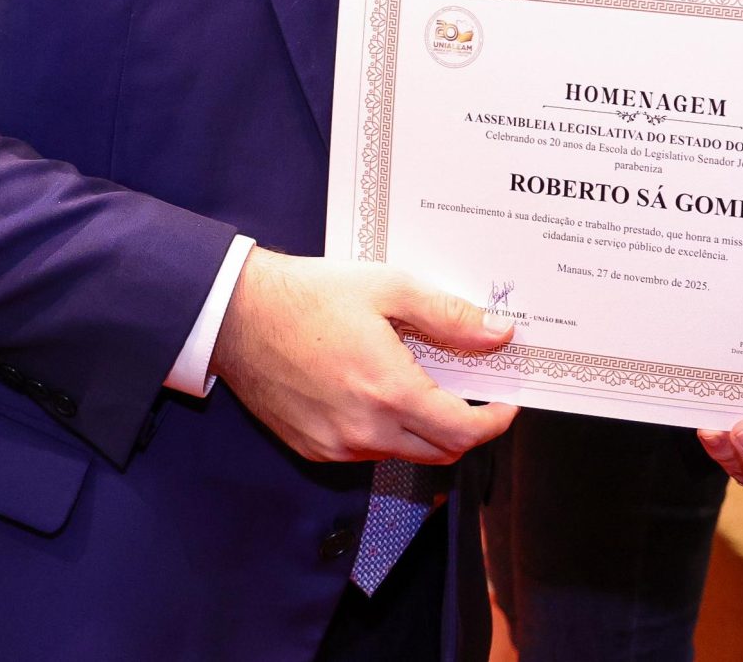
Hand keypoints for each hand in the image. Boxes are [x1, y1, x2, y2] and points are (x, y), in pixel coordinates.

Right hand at [209, 248, 517, 464]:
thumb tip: (498, 334)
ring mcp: (336, 446)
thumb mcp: (389, 288)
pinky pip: (366, 451)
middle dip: (467, 428)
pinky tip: (377, 391)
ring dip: (424, 429)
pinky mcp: (313, 448)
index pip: (464, 432)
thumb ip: (449, 315)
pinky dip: (386, 430)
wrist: (237, 314)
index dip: (495, 423)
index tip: (506, 403)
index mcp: (389, 392)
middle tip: (473, 394)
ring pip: (403, 453)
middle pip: (440, 452)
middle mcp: (365, 431)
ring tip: (421, 383)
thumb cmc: (309, 295)